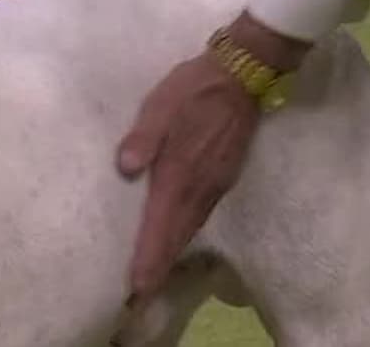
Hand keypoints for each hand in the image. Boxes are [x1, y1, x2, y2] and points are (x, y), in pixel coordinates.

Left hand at [117, 13, 310, 304]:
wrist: (244, 74)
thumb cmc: (194, 87)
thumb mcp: (160, 104)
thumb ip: (143, 137)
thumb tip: (126, 167)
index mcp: (179, 171)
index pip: (161, 224)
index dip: (149, 257)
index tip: (137, 286)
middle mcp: (199, 186)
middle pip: (177, 236)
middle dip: (159, 266)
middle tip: (142, 295)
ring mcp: (216, 183)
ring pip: (191, 228)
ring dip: (173, 253)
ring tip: (157, 274)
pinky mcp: (224, 176)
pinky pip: (202, 214)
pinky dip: (187, 233)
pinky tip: (179, 236)